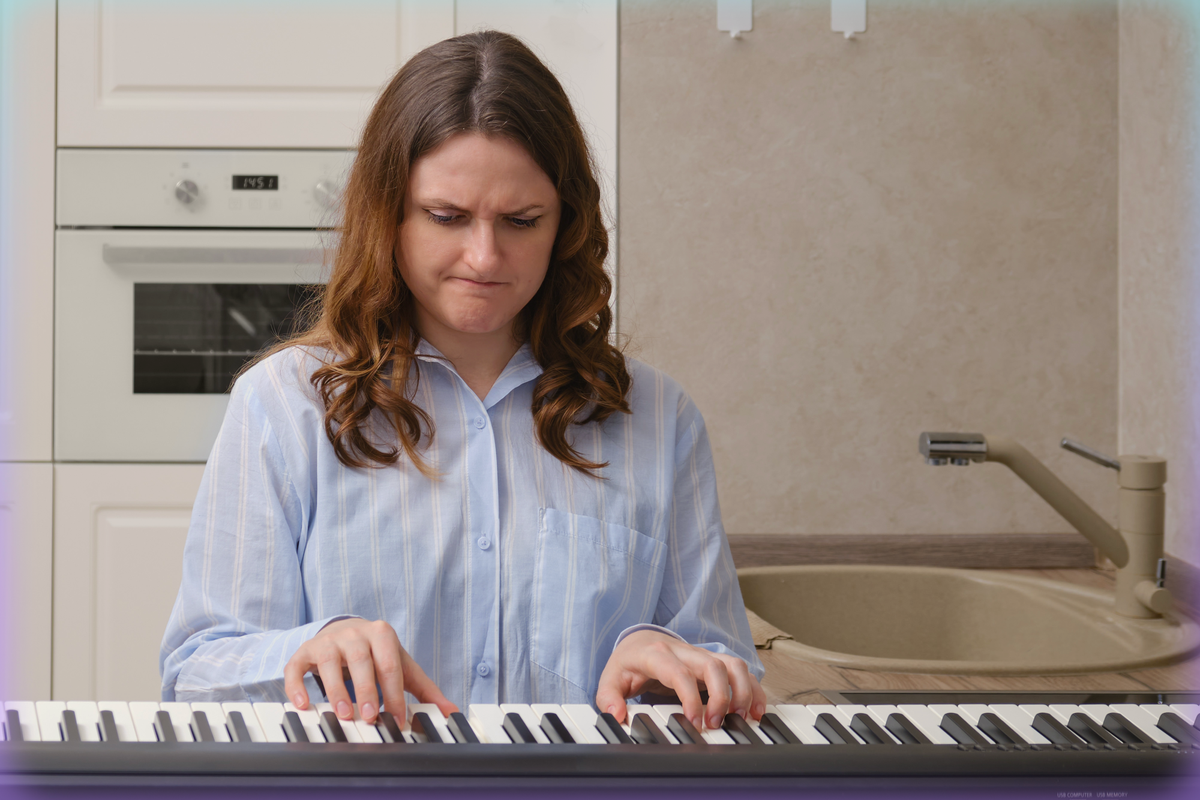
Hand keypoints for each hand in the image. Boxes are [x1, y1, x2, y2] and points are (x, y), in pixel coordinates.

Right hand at [284, 618, 456, 723]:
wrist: (345, 630)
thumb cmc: (377, 653)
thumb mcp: (402, 665)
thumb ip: (424, 689)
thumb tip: (452, 711)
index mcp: (382, 634)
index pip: (389, 664)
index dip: (393, 693)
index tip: (396, 718)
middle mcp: (354, 633)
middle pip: (361, 660)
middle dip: (365, 690)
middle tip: (369, 717)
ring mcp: (328, 640)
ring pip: (329, 661)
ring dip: (336, 689)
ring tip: (342, 713)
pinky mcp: (305, 651)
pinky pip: (297, 666)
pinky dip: (297, 685)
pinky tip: (304, 704)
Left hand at [595, 630, 764, 730]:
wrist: (639, 640)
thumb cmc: (628, 663)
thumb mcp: (609, 679)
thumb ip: (608, 697)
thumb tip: (616, 715)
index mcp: (658, 655)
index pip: (680, 673)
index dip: (691, 698)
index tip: (694, 724)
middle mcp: (684, 651)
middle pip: (713, 665)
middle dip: (721, 696)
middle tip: (715, 724)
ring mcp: (701, 654)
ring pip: (732, 664)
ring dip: (742, 691)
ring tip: (741, 718)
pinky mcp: (713, 661)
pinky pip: (740, 669)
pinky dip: (753, 688)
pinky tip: (756, 710)